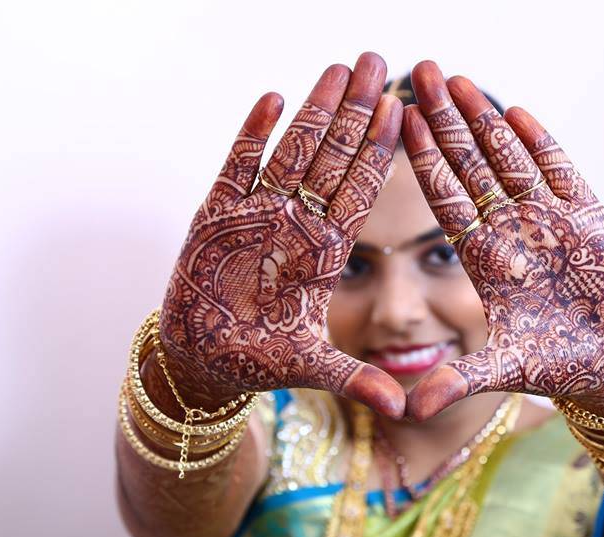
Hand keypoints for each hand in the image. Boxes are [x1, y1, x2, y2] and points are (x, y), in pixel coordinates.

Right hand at [159, 52, 405, 418]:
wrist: (203, 360)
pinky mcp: (214, 217)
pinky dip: (250, 135)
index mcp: (322, 253)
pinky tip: (272, 97)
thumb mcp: (310, 368)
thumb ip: (354, 380)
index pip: (358, 193)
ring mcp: (256, 215)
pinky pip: (235, 168)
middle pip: (330, 158)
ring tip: (337, 67)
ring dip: (312, 110)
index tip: (400, 112)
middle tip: (379, 62)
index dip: (377, 153)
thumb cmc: (258, 360)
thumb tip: (400, 408)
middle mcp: (295, 225)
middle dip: (353, 111)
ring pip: (289, 152)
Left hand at [401, 61, 603, 420]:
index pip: (446, 197)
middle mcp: (511, 231)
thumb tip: (410, 411)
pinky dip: (541, 143)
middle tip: (418, 72)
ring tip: (457, 79)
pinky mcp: (589, 219)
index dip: (425, 158)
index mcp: (484, 258)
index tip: (400, 120)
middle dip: (446, 120)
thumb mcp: (502, 371)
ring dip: (485, 119)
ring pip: (510, 158)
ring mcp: (549, 220)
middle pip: (471, 165)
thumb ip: (458, 381)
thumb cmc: (555, 365)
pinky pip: (561, 173)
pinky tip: (515, 112)